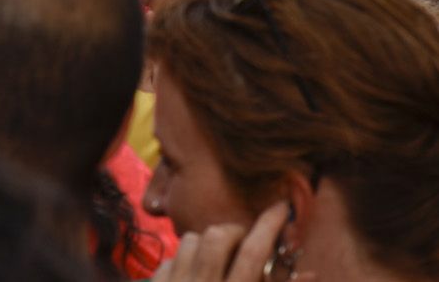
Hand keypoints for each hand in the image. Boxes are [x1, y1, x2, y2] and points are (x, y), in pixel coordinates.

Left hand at [150, 203, 301, 281]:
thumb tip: (310, 273)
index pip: (253, 253)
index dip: (269, 226)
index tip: (281, 207)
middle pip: (218, 236)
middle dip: (233, 231)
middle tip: (243, 239)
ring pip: (191, 239)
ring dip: (206, 243)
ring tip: (217, 258)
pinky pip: (171, 258)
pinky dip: (185, 260)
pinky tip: (195, 274)